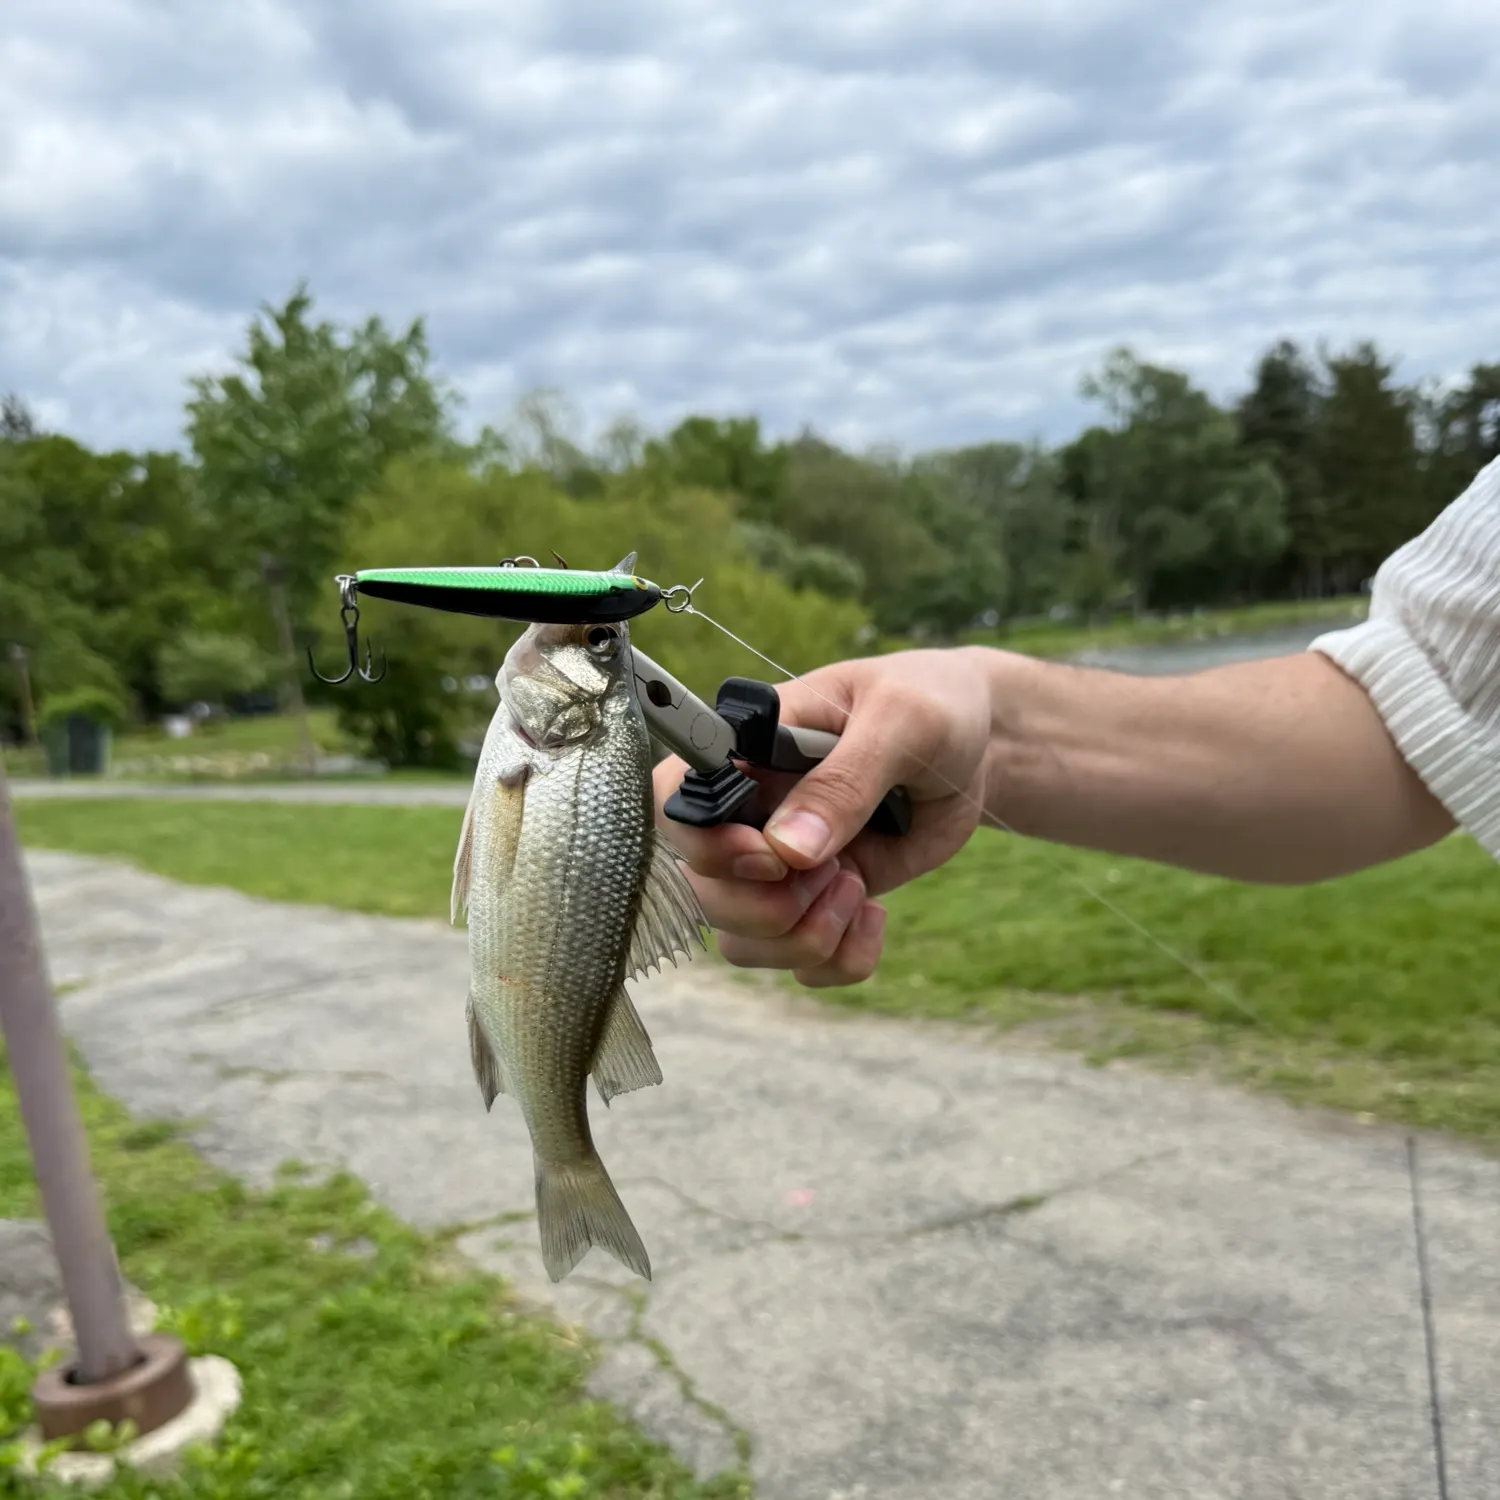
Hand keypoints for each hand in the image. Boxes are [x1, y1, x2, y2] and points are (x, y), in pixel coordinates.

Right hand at [652, 648, 994, 987]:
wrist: (976, 744)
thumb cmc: (929, 704)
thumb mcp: (900, 722)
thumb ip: (844, 780)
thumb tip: (788, 850)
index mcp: (748, 749)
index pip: (673, 799)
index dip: (703, 843)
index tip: (770, 857)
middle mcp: (749, 811)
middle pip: (701, 888)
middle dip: (769, 905)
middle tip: (838, 872)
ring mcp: (780, 864)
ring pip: (741, 939)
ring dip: (804, 937)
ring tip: (860, 889)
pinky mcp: (818, 901)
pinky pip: (799, 964)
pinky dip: (839, 960)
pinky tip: (875, 915)